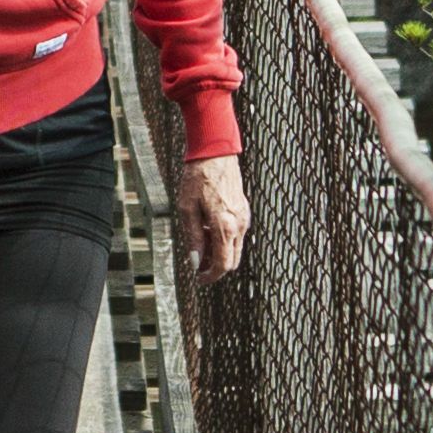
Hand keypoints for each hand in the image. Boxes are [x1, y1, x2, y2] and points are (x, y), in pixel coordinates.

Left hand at [182, 152, 248, 278]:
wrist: (215, 153)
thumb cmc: (198, 178)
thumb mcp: (187, 209)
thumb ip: (193, 238)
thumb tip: (196, 262)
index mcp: (225, 226)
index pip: (223, 264)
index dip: (211, 276)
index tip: (199, 279)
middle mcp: (240, 224)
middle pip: (232, 261)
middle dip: (215, 266)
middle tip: (197, 260)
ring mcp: (245, 218)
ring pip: (235, 248)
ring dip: (219, 251)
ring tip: (200, 237)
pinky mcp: (245, 211)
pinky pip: (237, 234)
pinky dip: (224, 239)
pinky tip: (209, 227)